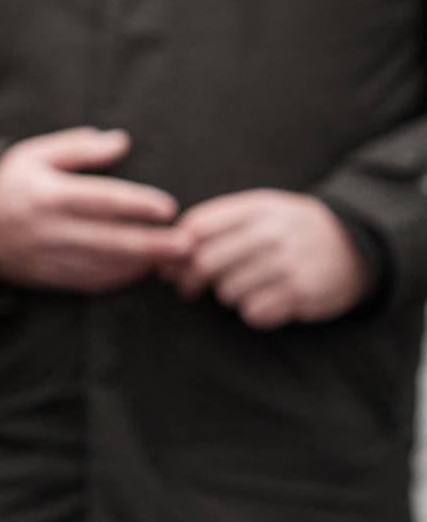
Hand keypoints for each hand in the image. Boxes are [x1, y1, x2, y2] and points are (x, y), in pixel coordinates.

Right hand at [0, 127, 181, 291]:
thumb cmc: (5, 180)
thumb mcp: (34, 153)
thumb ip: (79, 148)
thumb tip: (121, 141)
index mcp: (46, 194)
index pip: (101, 200)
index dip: (138, 204)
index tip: (169, 207)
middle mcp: (47, 229)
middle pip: (110, 240)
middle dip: (153, 244)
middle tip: (188, 244)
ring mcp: (47, 257)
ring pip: (104, 265)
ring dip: (141, 264)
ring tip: (174, 258)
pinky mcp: (46, 276)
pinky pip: (89, 281)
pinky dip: (118, 278)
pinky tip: (140, 270)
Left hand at [168, 189, 370, 328]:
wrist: (354, 247)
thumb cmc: (289, 229)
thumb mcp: (260, 210)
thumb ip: (217, 222)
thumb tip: (167, 247)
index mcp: (258, 208)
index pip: (198, 227)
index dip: (175, 249)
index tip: (167, 264)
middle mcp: (273, 233)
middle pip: (206, 261)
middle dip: (189, 279)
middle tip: (187, 288)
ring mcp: (289, 264)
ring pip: (227, 290)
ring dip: (225, 294)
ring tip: (238, 287)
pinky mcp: (303, 294)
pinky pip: (254, 312)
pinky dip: (252, 311)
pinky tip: (263, 301)